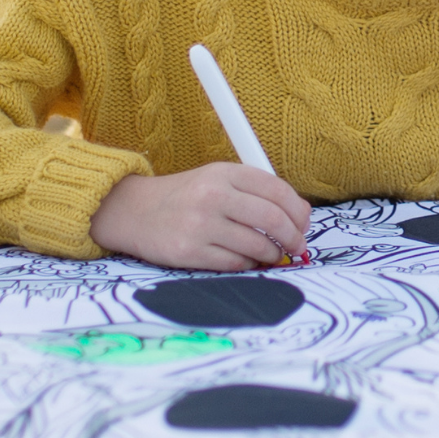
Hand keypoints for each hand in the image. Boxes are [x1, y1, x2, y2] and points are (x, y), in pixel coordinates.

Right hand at [89, 165, 311, 269]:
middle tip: (298, 245)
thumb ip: (254, 191)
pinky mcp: (189, 252)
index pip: (278, 191)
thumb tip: (299, 215)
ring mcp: (200, 224)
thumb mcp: (217, 179)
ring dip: (274, 254)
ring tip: (275, 255)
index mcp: (224, 173)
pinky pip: (235, 263)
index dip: (299, 211)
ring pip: (257, 245)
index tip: (304, 224)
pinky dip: (249, 264)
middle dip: (294, 237)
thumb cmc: (185, 197)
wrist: (134, 211)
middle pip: (273, 219)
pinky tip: (249, 260)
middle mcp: (212, 196)